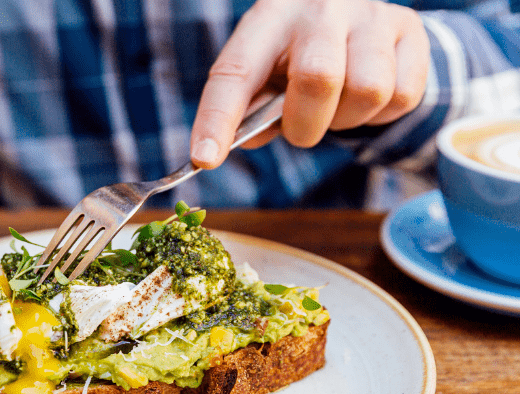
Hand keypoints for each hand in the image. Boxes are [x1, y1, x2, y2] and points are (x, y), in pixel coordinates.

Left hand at [190, 0, 429, 168]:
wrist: (360, 18)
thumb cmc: (298, 56)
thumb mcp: (265, 76)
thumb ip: (248, 112)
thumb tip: (225, 148)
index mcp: (269, 18)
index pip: (235, 73)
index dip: (218, 119)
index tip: (204, 158)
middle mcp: (320, 6)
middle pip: (318, 77)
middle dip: (306, 124)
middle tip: (301, 125)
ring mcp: (370, 13)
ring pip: (368, 90)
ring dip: (347, 119)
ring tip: (337, 105)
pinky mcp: (409, 29)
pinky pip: (402, 96)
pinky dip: (382, 115)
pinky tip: (366, 96)